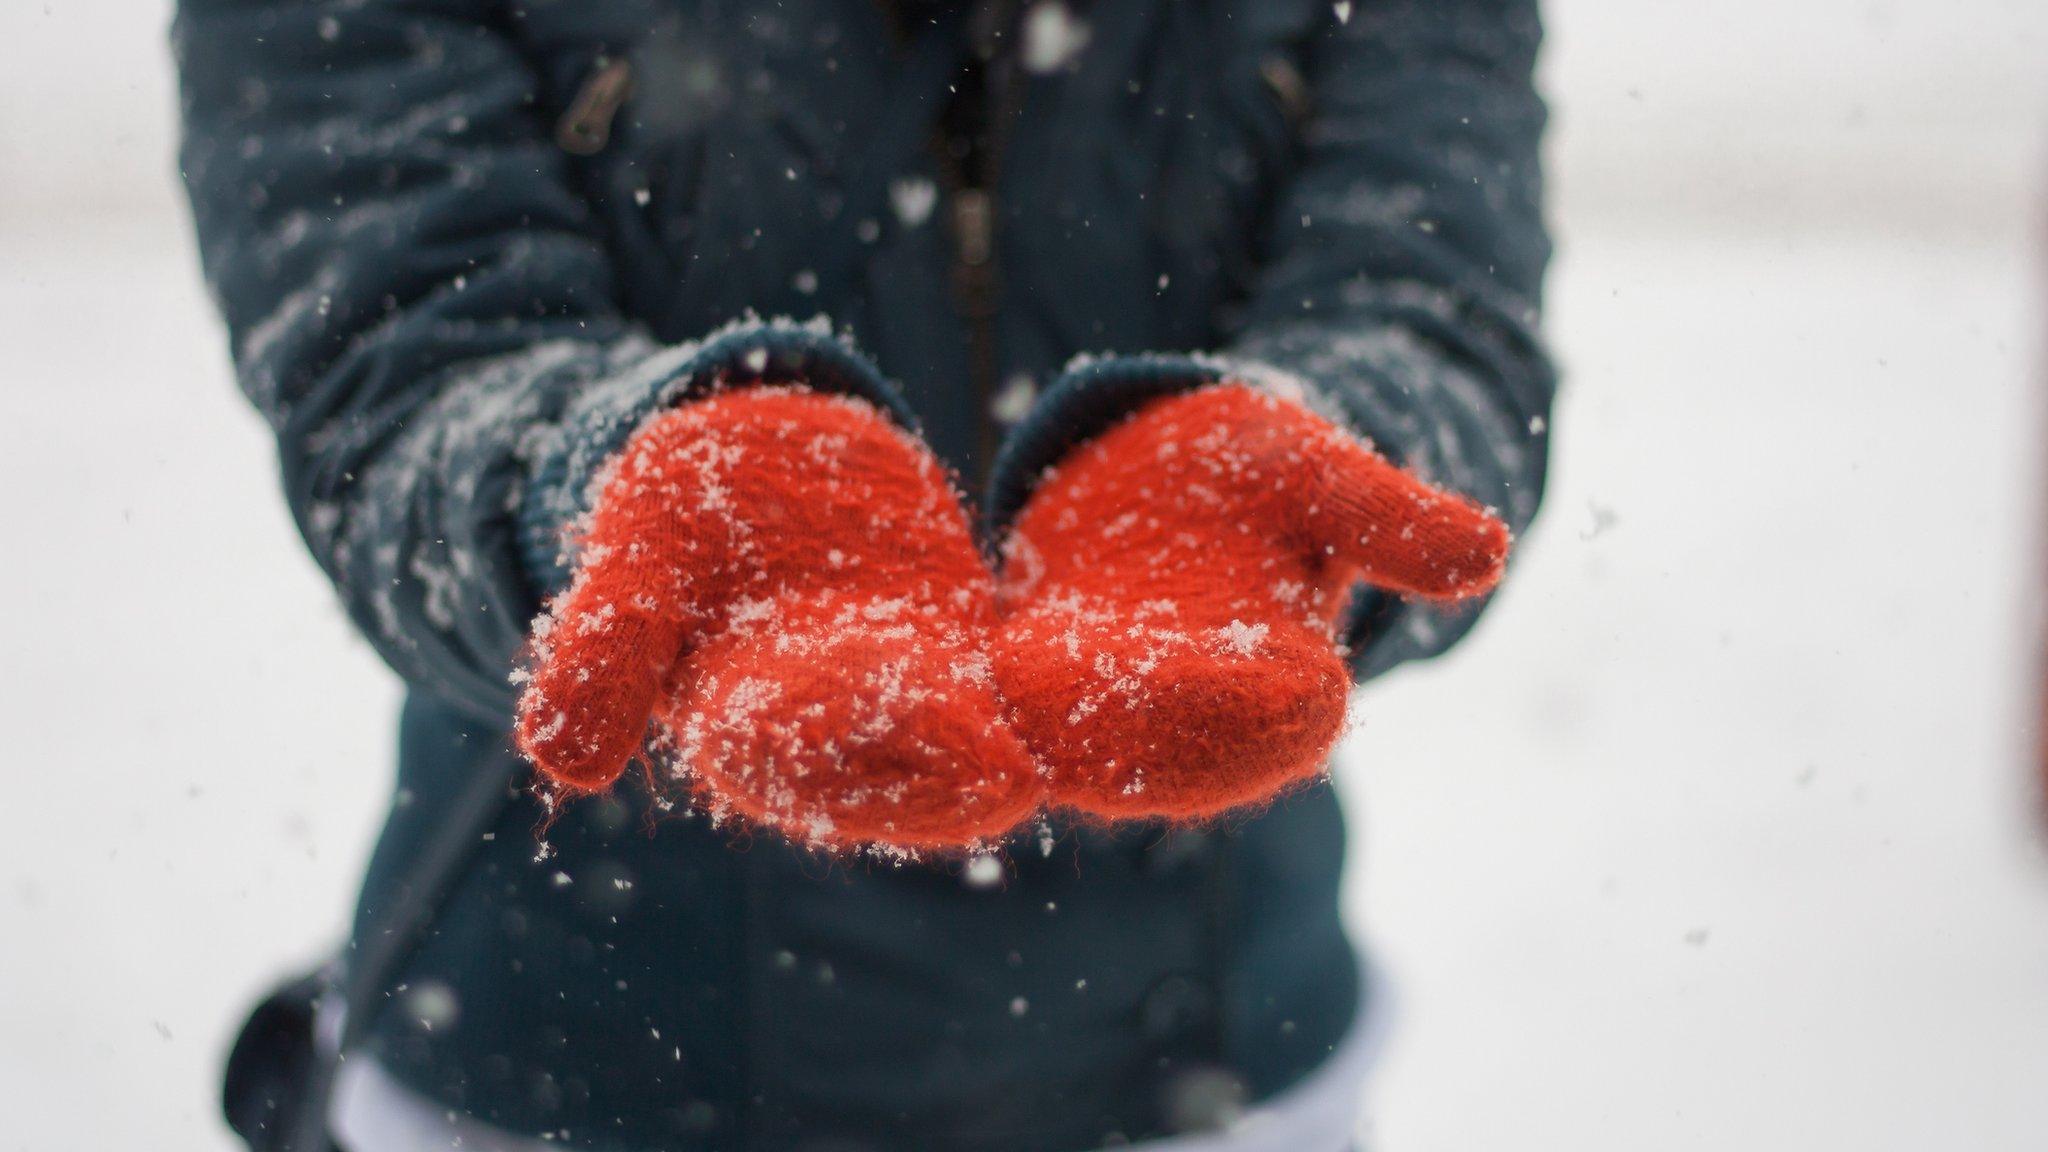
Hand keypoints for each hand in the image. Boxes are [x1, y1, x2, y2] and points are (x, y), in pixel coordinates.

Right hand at [516, 386, 1039, 851]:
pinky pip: (1013, 672)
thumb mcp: (633, 559)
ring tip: (1060, 743)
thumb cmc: (672, 512)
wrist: (748, 457)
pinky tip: (1116, 672)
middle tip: (1012, 776)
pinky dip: (1053, 679)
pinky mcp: (963, 646)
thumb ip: (604, 651)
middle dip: (948, 768)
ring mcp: (906, 689)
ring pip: (965, 727)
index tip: (892, 750)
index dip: (847, 753)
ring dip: (1012, 737)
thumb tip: (555, 764)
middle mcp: (835, 727)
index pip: (792, 757)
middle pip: (893, 760)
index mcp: (742, 723)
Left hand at [993, 383, 1508, 819]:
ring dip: (1048, 725)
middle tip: (1093, 710)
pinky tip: (955, 677)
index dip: (1256, 711)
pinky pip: (1012, 697)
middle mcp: (1198, 715)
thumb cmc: (1269, 474)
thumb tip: (1490, 555)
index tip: (1230, 698)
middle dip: (1130, 730)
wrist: (1170, 466)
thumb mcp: (1327, 478)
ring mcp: (1113, 706)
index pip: (1281, 719)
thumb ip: (1394, 523)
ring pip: (1084, 732)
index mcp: (1289, 684)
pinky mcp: (1037, 675)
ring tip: (1011, 698)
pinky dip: (989, 695)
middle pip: (1170, 741)